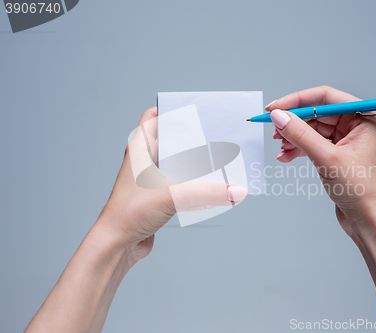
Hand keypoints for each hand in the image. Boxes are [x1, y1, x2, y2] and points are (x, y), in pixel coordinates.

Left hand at [97, 107, 247, 264]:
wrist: (117, 245)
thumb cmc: (130, 213)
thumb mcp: (173, 196)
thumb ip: (208, 193)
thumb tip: (238, 191)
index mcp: (140, 148)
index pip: (154, 117)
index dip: (173, 110)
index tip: (196, 109)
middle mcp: (144, 160)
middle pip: (171, 139)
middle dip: (193, 137)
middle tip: (216, 135)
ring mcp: (151, 178)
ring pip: (177, 162)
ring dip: (196, 162)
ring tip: (219, 158)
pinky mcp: (158, 195)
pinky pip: (180, 181)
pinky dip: (194, 181)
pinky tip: (211, 184)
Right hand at [267, 86, 375, 240]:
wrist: (369, 221)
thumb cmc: (362, 191)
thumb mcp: (327, 159)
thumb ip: (301, 134)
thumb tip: (279, 116)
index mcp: (364, 117)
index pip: (325, 97)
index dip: (297, 100)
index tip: (275, 108)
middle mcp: (357, 124)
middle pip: (316, 112)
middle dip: (293, 122)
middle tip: (273, 129)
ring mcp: (346, 139)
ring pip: (312, 129)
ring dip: (293, 137)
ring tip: (280, 148)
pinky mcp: (337, 153)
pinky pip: (312, 143)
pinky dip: (298, 148)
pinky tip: (285, 157)